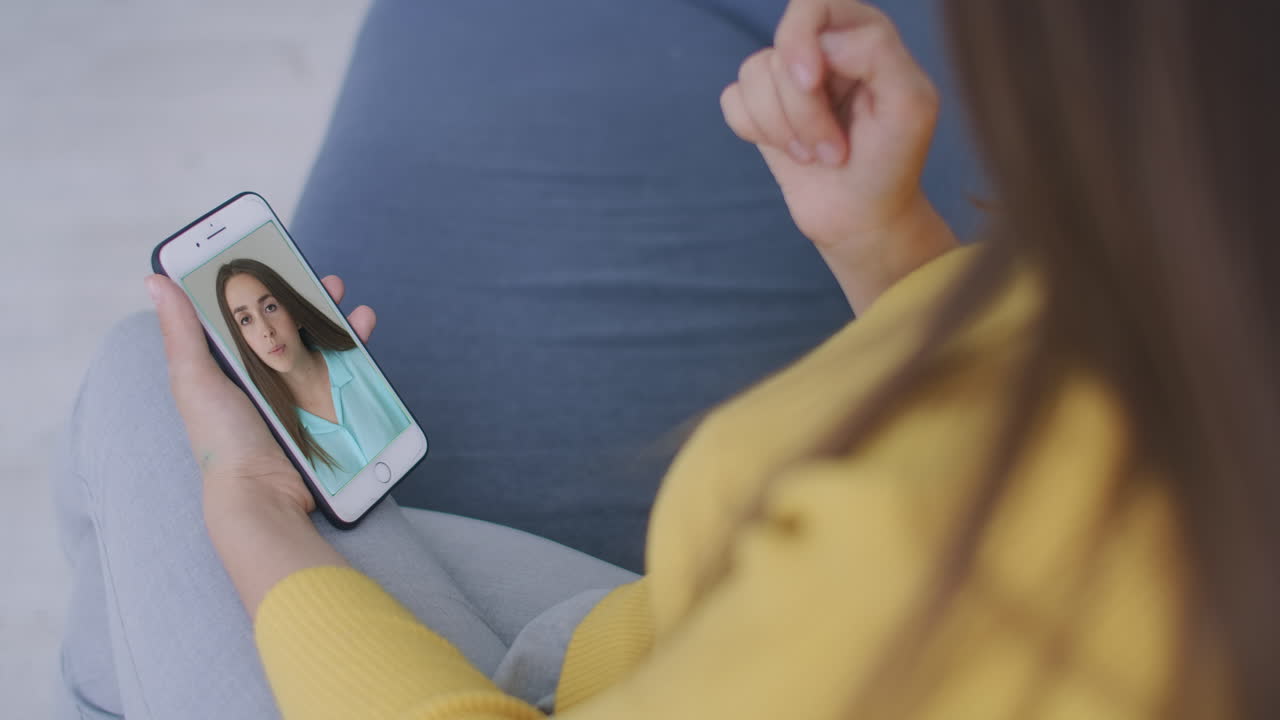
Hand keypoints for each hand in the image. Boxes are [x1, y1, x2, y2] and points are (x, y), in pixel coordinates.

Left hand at [145, 272, 376, 521]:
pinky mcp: (326, 407)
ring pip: (320, 342)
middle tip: (321, 279)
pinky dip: (357, 347)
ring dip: (336, 317)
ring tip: (345, 300)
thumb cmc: (222, 441)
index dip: (258, 285)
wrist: (264, 495)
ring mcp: (298, 391)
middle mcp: (263, 376)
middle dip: (306, 297)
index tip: (271, 257)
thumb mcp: (194, 380)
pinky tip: (362, 331)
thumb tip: (156, 278)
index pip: (244, 314)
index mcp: (229, 366)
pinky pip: (345, 370)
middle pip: (288, 324)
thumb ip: (182, 330)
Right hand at [720, 0, 941, 252]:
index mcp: (863, 34)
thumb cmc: (892, 162)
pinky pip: (733, 100)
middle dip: (802, 110)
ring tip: (817, 155)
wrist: (863, 217)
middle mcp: (823, 48)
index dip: (801, 40)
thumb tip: (824, 44)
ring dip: (783, 128)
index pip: (814, 4)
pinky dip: (756, 131)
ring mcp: (788, 79)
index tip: (810, 83)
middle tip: (834, 150)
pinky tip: (790, 152)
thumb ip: (877, 54)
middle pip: (781, 51)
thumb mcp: (910, 106)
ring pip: (753, 75)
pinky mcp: (762, 109)